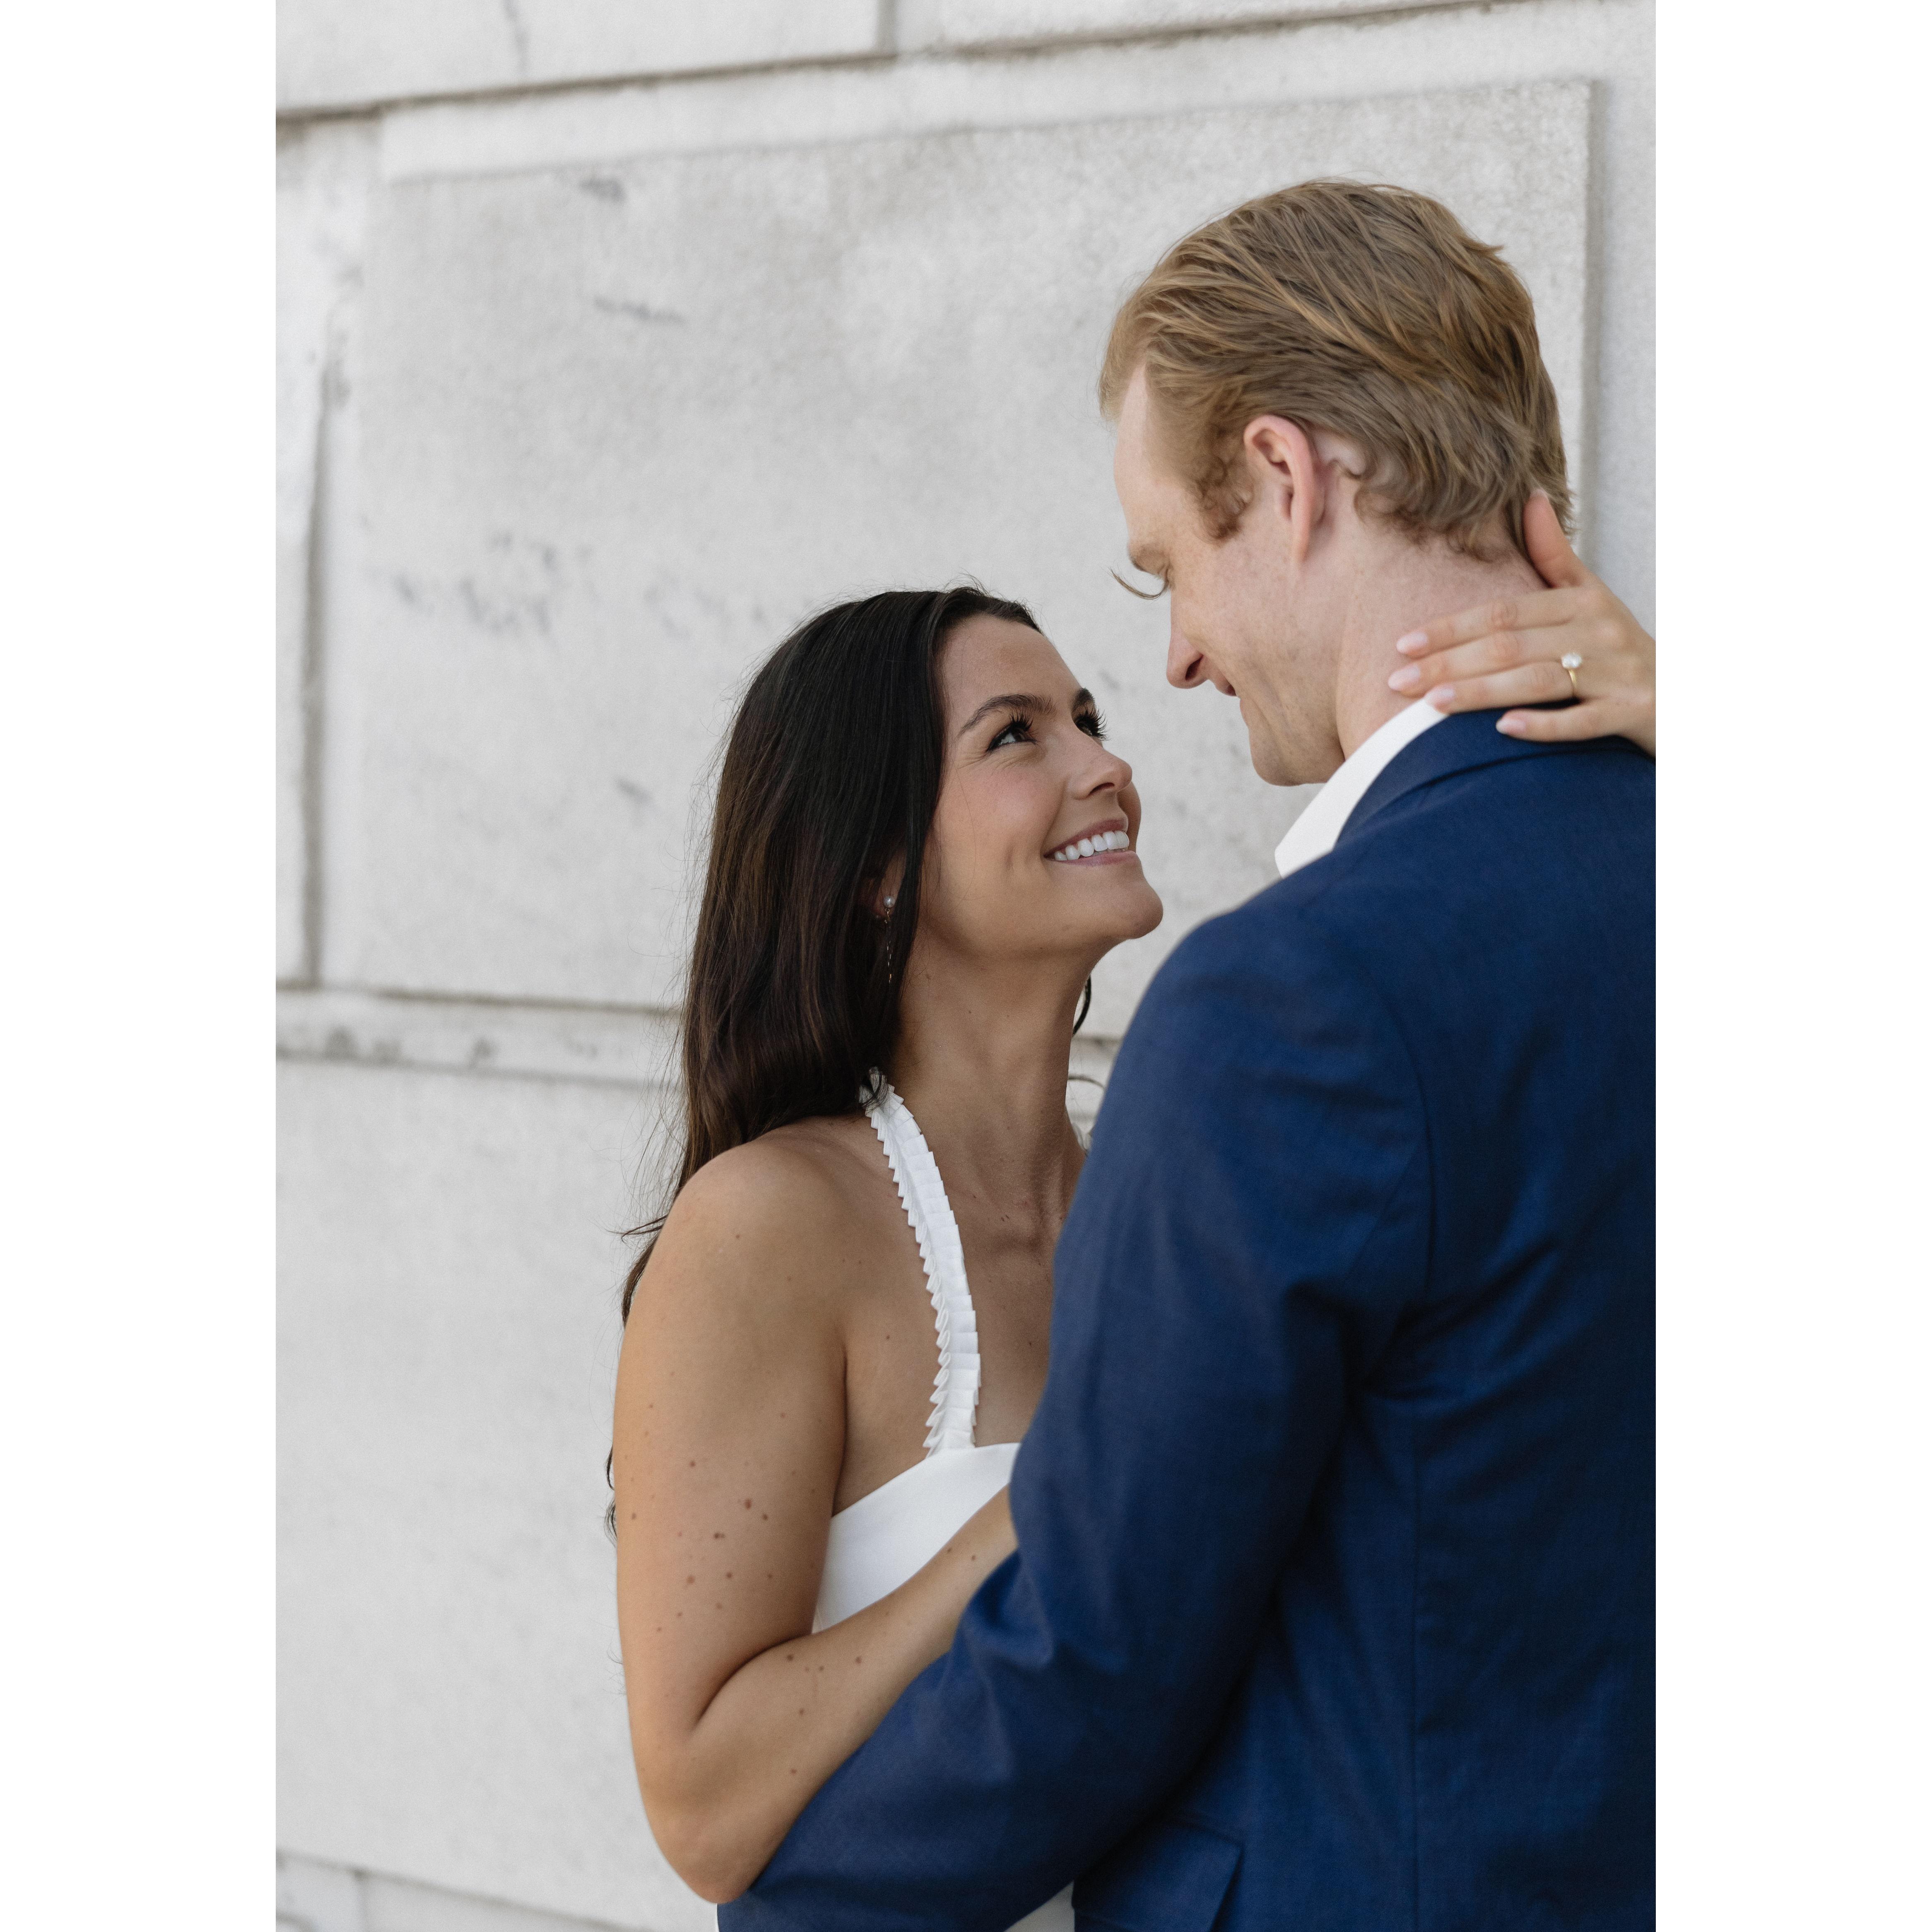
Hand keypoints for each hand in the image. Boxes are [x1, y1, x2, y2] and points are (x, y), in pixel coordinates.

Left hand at [1387, 492, 1655, 755]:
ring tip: (1432, 703)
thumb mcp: (1592, 596)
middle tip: (1398, 682)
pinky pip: (1583, 721)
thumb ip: (1555, 554)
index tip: (1404, 643)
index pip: (1504, 612)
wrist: (1686, 698)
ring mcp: (1618, 674)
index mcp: (1582, 602)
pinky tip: (1503, 730)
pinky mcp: (1633, 712)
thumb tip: (1530, 496)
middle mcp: (1599, 632)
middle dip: (1450, 662)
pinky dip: (1544, 724)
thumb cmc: (1620, 648)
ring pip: (1539, 680)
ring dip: (1482, 692)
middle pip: (1512, 645)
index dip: (1452, 627)